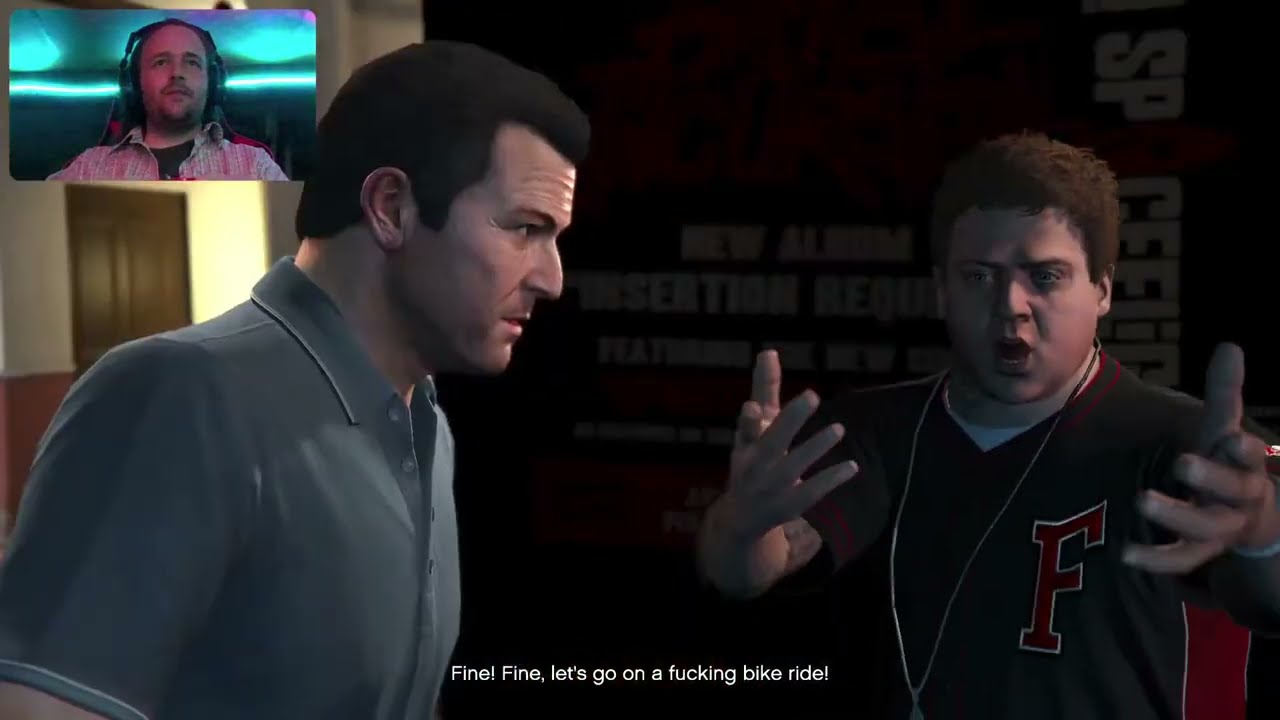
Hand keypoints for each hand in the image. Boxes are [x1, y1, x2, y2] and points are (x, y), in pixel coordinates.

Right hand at [699, 349, 857, 595]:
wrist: (739, 517)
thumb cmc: (751, 460)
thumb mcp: (753, 427)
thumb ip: (764, 391)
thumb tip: (769, 351)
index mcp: (746, 443)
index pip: (747, 427)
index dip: (750, 418)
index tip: (754, 406)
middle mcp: (755, 465)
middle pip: (772, 441)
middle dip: (790, 420)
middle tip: (811, 395)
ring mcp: (772, 487)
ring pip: (794, 466)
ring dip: (815, 447)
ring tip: (839, 428)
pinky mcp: (789, 505)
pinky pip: (812, 491)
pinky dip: (831, 479)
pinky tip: (852, 466)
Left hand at [1125, 343, 1279, 573]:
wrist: (1249, 520)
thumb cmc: (1228, 465)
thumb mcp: (1224, 428)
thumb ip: (1225, 392)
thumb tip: (1230, 345)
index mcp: (1246, 467)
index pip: (1249, 457)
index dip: (1241, 449)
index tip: (1228, 436)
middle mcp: (1238, 500)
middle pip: (1232, 492)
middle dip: (1210, 479)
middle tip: (1182, 463)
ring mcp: (1220, 530)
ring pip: (1205, 530)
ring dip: (1176, 516)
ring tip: (1143, 501)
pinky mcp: (1199, 552)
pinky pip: (1180, 561)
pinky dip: (1155, 560)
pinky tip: (1125, 553)